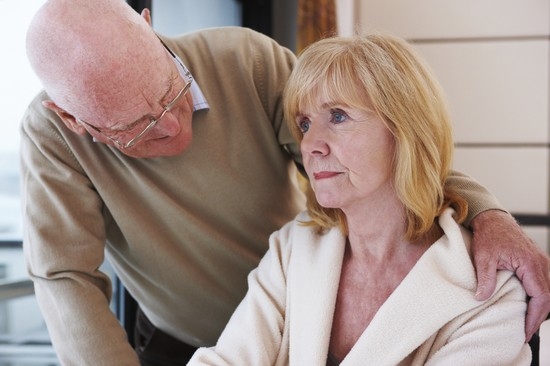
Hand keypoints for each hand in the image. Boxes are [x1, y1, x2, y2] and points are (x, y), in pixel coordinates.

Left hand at [470, 209, 549, 340]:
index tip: (526, 330)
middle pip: (548, 297)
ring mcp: (541, 262)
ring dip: (540, 308)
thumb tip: (481, 298)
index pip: (541, 297)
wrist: (492, 219)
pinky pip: (542, 283)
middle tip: (526, 333)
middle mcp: (541, 263)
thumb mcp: (483, 258)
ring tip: (526, 323)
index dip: (535, 316)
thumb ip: (485, 278)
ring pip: (547, 291)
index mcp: (531, 264)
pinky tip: (528, 306)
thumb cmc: (489, 235)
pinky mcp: (536, 262)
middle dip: (538, 317)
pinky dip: (538, 297)